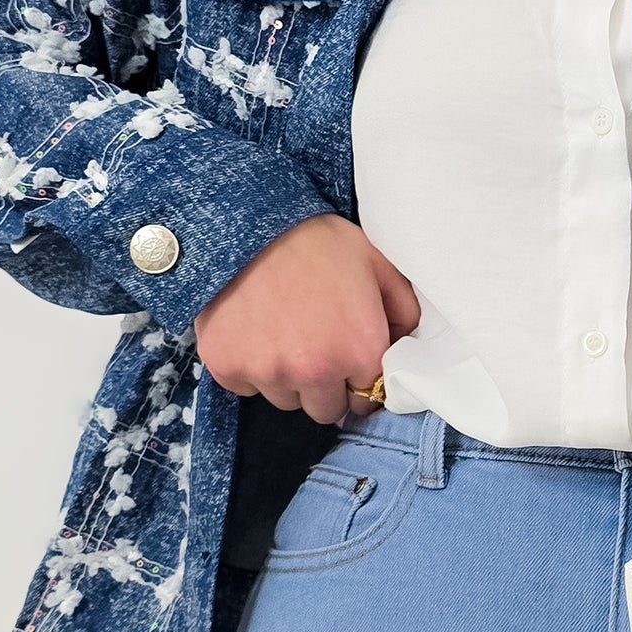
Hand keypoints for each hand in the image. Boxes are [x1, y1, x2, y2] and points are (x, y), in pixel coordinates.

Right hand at [193, 213, 420, 423]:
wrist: (248, 221)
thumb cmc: (317, 241)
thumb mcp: (378, 265)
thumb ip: (404, 313)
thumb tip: (403, 349)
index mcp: (360, 351)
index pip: (366, 399)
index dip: (357, 380)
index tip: (346, 360)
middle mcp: (316, 372)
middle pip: (326, 410)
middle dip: (325, 386)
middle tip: (313, 345)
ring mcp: (268, 373)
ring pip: (285, 400)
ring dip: (287, 378)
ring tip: (281, 331)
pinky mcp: (227, 367)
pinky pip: (245, 386)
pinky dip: (248, 365)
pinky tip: (253, 330)